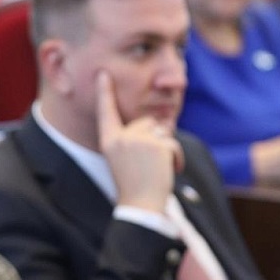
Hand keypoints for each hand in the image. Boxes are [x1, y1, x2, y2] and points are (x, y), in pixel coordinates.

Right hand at [97, 72, 182, 213]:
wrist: (141, 206)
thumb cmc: (134, 187)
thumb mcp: (127, 161)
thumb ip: (137, 141)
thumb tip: (166, 123)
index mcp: (109, 142)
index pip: (106, 114)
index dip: (105, 93)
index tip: (103, 73)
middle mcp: (122, 138)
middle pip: (147, 123)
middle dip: (156, 139)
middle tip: (152, 165)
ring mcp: (139, 140)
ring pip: (162, 131)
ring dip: (167, 148)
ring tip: (160, 170)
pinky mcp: (156, 145)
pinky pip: (173, 144)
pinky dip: (177, 158)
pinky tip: (171, 171)